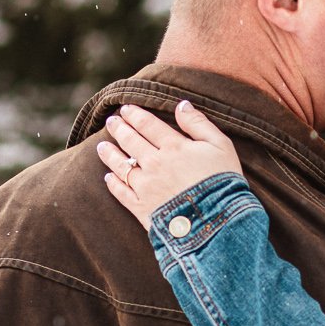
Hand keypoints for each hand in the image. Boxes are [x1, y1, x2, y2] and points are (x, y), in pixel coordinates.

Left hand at [98, 101, 242, 227]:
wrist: (217, 221)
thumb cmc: (223, 181)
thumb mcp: (220, 146)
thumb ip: (199, 123)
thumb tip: (181, 104)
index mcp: (173, 146)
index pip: (148, 125)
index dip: (135, 115)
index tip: (125, 109)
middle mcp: (154, 163)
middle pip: (131, 141)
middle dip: (119, 129)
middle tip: (111, 122)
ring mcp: (145, 186)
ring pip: (122, 165)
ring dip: (110, 154)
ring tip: (101, 146)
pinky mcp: (142, 208)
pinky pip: (122, 193)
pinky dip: (113, 184)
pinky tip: (108, 178)